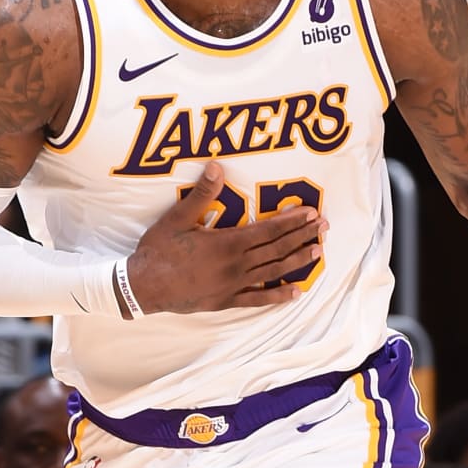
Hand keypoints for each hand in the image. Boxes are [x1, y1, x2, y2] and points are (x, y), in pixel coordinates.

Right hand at [126, 160, 322, 312]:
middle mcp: (236, 266)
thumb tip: (217, 166)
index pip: (268, 230)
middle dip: (302, 236)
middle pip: (277, 249)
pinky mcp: (226, 300)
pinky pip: (258, 299)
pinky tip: (296, 293)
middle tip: (324, 227)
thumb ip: (201, 194)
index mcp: (227, 243)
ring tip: (318, 251)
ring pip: (273, 271)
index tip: (311, 213)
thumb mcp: (177, 218)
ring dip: (297, 260)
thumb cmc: (158, 251)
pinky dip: (278, 296)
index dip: (292, 221)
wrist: (143, 288)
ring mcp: (233, 285)